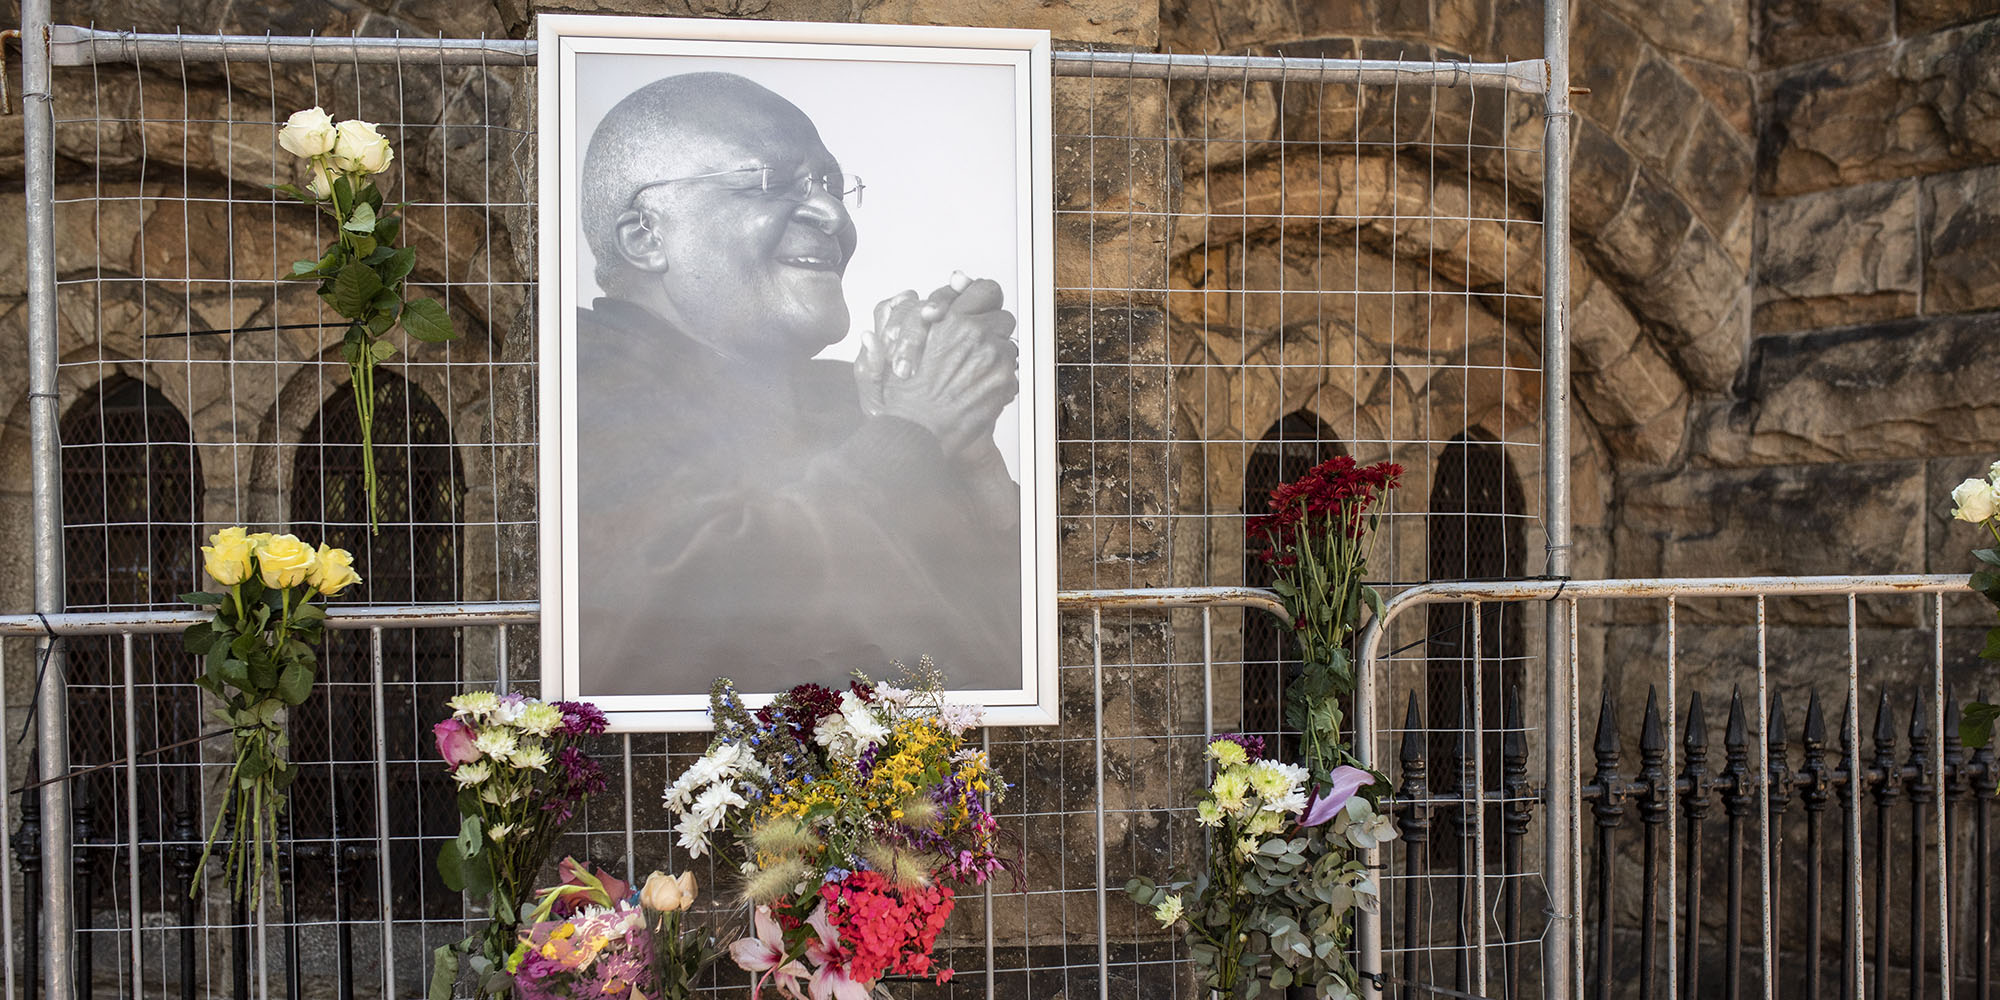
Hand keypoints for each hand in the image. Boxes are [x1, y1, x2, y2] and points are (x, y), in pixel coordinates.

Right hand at [855, 275, 1018, 456]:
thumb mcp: (905, 341)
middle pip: (1003, 317)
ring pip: (1009, 346)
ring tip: (973, 374)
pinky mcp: (1003, 380)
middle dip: (993, 330)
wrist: (917, 429)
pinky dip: (999, 381)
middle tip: (978, 347)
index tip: (983, 308)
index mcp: (951, 319)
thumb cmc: (906, 390)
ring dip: (996, 356)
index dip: (985, 300)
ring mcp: (993, 356)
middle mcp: (975, 332)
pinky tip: (978, 390)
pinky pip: (1012, 373)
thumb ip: (923, 312)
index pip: (985, 290)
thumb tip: (938, 286)